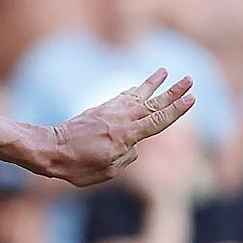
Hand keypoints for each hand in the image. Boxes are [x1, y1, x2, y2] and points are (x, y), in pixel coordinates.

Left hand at [37, 69, 195, 187]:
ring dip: (153, 84)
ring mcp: (109, 112)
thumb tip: (134, 148)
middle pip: (152, 104)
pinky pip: (121, 98)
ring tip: (166, 71)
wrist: (50, 150)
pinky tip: (139, 87)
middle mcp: (120, 120)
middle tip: (190, 79)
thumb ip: (126, 159)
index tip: (192, 98)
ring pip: (137, 96)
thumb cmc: (76, 166)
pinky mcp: (99, 110)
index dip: (176, 110)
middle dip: (173, 92)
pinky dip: (132, 91)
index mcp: (125, 136)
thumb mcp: (106, 171)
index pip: (157, 120)